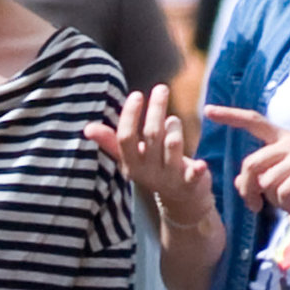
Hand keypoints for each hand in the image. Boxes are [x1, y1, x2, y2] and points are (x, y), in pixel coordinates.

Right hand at [85, 84, 211, 221]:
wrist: (180, 200)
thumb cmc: (154, 169)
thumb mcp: (132, 158)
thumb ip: (113, 142)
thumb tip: (88, 128)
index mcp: (131, 164)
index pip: (125, 138)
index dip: (130, 115)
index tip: (136, 95)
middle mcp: (148, 172)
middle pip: (152, 135)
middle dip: (156, 109)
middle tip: (161, 89)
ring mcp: (169, 178)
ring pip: (173, 144)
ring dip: (175, 126)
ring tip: (173, 120)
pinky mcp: (190, 184)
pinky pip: (193, 176)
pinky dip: (197, 171)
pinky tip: (201, 164)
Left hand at [206, 106, 289, 214]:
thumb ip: (267, 173)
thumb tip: (238, 183)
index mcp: (285, 137)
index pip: (254, 121)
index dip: (230, 116)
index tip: (208, 111)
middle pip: (250, 164)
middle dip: (246, 190)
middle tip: (253, 207)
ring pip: (265, 181)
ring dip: (269, 200)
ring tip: (285, 206)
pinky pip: (281, 191)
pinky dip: (284, 205)